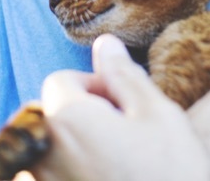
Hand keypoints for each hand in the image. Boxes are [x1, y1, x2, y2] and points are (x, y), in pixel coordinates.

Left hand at [26, 34, 209, 180]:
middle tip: (122, 138)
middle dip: (79, 118)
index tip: (124, 108)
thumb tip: (104, 43)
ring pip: (42, 151)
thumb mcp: (158, 116)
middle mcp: (41, 152)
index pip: (61, 82)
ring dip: (68, 150)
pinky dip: (62, 177)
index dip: (94, 87)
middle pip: (48, 116)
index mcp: (67, 119)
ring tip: (112, 166)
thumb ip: (125, 76)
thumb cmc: (168, 177)